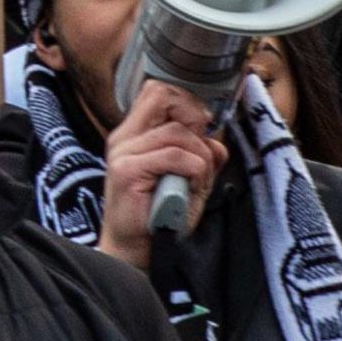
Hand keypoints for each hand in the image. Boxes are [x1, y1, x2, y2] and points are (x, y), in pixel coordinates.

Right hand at [90, 79, 225, 265]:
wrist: (135, 248)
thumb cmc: (159, 215)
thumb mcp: (188, 179)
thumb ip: (202, 156)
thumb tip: (218, 143)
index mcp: (135, 134)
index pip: (158, 91)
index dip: (186, 101)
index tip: (202, 128)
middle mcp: (125, 137)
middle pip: (165, 97)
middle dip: (196, 122)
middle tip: (201, 152)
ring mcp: (123, 152)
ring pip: (179, 133)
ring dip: (200, 157)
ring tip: (195, 180)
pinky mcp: (128, 170)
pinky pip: (177, 157)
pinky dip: (194, 172)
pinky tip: (188, 188)